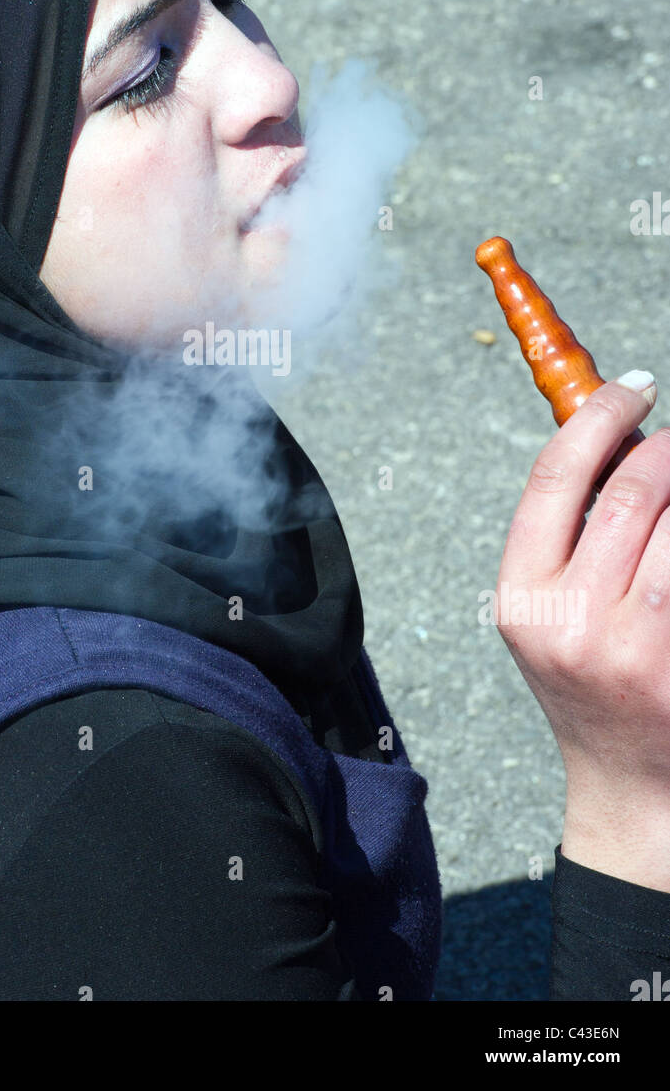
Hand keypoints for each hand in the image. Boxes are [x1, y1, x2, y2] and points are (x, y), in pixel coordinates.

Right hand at [493, 371, 669, 888]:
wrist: (636, 791)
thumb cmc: (591, 685)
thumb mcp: (550, 609)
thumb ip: (571, 533)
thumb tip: (622, 438)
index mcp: (524, 596)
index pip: (557, 476)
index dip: (599, 417)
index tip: (633, 389)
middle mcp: (574, 620)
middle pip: (634, 489)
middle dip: (667, 448)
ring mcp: (638, 646)